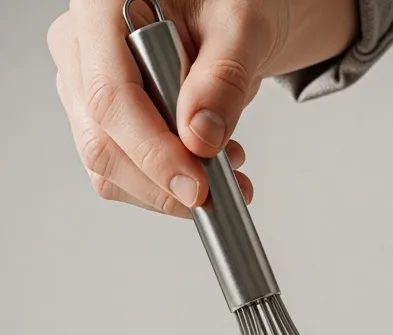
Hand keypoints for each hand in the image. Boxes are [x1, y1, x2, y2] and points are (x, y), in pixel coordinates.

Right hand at [48, 0, 356, 216]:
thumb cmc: (228, 4)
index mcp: (101, 7)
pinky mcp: (101, 121)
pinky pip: (122, 173)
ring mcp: (85, 86)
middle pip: (101, 139)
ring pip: (108, 166)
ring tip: (225, 170)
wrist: (226, 19)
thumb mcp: (241, 26)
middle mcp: (81, 47)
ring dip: (168, 189)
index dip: (152, 150)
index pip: (110, 94)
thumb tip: (200, 137)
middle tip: (222, 190)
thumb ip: (223, 77)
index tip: (196, 185)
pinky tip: (204, 167)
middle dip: (163, 180)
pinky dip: (166, 185)